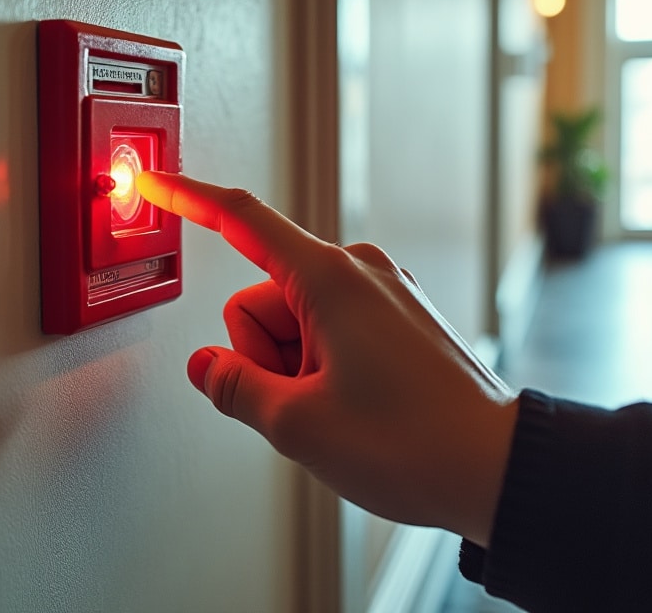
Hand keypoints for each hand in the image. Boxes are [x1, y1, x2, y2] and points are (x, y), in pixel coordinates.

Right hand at [137, 171, 517, 546]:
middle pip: (260, 301)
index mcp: (330, 280)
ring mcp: (384, 295)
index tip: (152, 182)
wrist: (500, 468)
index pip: (240, 221)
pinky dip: (323, 370)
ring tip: (340, 412)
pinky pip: (330, 332)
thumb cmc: (417, 444)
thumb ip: (233, 388)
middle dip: (262, 356)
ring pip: (294, 322)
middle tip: (304, 406)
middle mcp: (360, 272)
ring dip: (295, 370)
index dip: (187, 199)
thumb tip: (207, 367)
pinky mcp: (399, 319)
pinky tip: (357, 408)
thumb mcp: (298, 426)